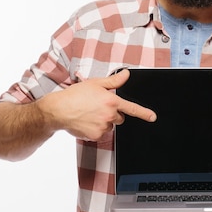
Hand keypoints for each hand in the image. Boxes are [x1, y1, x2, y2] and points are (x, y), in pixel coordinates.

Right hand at [38, 69, 156, 140]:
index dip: (144, 113)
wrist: (58, 110)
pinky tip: (86, 122)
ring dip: (103, 122)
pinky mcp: (95, 136)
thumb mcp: (95, 83)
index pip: (132, 108)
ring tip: (89, 114)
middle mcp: (109, 115)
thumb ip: (114, 81)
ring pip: (110, 126)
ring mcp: (103, 127)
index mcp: (111, 101)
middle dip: (113, 114)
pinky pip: (100, 135)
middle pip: (119, 118)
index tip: (153, 117)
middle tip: (98, 108)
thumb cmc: (75, 95)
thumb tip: (126, 74)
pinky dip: (95, 130)